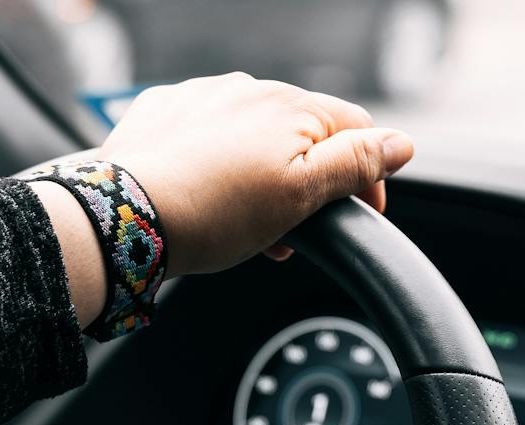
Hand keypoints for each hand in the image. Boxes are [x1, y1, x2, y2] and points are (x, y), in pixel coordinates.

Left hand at [99, 73, 413, 275]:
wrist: (121, 216)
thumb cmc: (213, 212)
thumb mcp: (300, 195)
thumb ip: (354, 164)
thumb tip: (402, 143)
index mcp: (292, 106)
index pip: (356, 129)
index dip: (368, 175)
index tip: (363, 212)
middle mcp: (249, 89)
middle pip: (302, 134)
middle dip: (307, 182)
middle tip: (293, 235)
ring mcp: (202, 97)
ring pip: (252, 136)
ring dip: (262, 176)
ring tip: (245, 226)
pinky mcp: (162, 114)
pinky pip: (205, 136)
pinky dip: (215, 165)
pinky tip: (205, 200)